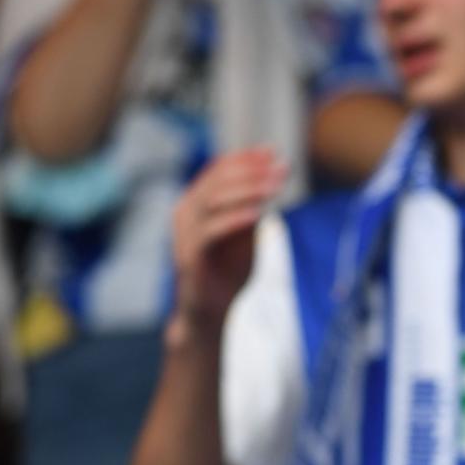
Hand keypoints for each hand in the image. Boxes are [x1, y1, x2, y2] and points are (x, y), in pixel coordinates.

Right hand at [170, 147, 286, 333]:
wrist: (210, 312)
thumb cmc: (227, 272)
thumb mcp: (245, 235)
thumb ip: (251, 208)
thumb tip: (270, 177)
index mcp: (195, 203)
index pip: (218, 171)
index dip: (245, 159)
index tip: (273, 152)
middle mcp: (185, 213)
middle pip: (215, 181)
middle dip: (251, 171)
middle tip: (280, 168)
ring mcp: (184, 234)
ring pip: (211, 201)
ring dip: (247, 190)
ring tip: (276, 186)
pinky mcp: (189, 257)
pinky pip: (210, 233)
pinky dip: (234, 219)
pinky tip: (259, 213)